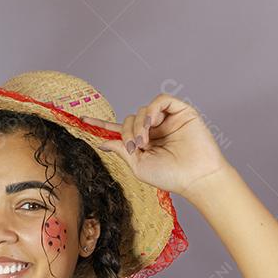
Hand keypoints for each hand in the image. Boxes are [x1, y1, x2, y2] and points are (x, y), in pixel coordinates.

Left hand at [82, 94, 230, 198]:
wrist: (195, 177)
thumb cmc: (170, 176)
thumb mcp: (138, 166)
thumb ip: (121, 150)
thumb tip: (102, 141)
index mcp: (143, 143)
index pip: (119, 130)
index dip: (101, 124)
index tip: (82, 119)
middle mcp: (154, 130)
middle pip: (128, 120)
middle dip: (126, 133)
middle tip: (134, 148)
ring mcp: (167, 120)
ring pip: (141, 112)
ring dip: (138, 126)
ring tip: (144, 142)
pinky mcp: (181, 112)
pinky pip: (160, 100)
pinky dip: (151, 110)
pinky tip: (151, 123)